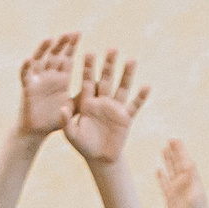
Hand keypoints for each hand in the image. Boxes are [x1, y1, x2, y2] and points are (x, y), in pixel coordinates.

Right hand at [15, 33, 77, 136]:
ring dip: (43, 49)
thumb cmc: (56, 118)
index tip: (78, 33)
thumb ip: (85, 96)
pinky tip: (29, 59)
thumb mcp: (74, 106)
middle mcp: (49, 75)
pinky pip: (25, 75)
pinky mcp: (28, 88)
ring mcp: (38, 80)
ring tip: (50, 39)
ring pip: (39, 60)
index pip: (67, 57)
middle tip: (69, 33)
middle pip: (55, 54)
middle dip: (62, 44)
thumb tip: (100, 86)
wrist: (39, 131)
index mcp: (61, 78)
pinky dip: (26, 67)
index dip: (71, 46)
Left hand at [64, 50, 148, 164]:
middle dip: (109, 65)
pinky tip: (146, 87)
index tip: (89, 53)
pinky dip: (140, 97)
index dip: (89, 68)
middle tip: (112, 49)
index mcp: (87, 102)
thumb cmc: (83, 145)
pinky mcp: (126, 118)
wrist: (100, 158)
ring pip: (122, 88)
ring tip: (131, 60)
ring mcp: (115, 108)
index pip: (88, 82)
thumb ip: (66, 121)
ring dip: (127, 75)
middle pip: (106, 79)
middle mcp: (102, 101)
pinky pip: (134, 106)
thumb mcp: (71, 134)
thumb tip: (62, 108)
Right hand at [155, 138, 206, 207]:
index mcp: (191, 179)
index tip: (176, 139)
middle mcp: (184, 182)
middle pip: (177, 162)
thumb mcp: (196, 193)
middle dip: (174, 151)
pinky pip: (164, 184)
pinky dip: (161, 177)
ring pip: (170, 170)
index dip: (180, 150)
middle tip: (170, 139)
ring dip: (168, 160)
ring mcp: (176, 189)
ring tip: (164, 149)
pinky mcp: (169, 198)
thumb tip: (192, 162)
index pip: (184, 160)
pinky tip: (158, 170)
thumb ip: (192, 178)